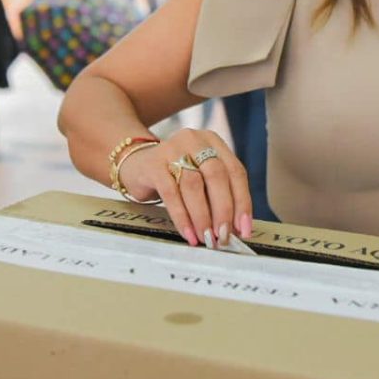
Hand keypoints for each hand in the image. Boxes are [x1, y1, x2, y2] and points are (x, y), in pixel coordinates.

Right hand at [118, 129, 252, 247]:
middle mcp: (195, 140)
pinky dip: (182, 216)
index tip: (244, 229)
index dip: (242, 202)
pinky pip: (171, 193)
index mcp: (213, 142)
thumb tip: (235, 229)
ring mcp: (172, 149)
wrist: (134, 165)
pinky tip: (188, 233)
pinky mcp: (153, 164)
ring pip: (194, 184)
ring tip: (206, 237)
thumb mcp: (200, 177)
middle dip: (223, 210)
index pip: (236, 171)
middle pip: (217, 175)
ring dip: (203, 216)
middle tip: (224, 236)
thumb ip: (217, 196)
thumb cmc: (174, 176)